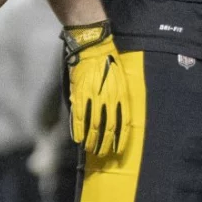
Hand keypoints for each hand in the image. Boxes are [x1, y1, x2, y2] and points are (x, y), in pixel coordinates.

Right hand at [63, 23, 129, 156]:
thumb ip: (119, 98)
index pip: (123, 123)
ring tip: (90, 150)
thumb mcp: (121, 80)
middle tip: (103, 154)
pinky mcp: (80, 94)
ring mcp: (93, 98)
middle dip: (105, 144)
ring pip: (93, 125)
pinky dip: (78, 130)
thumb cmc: (109, 61)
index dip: (120, 139)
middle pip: (108, 128)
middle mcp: (109, 99)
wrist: (93, 46)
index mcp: (121, 95)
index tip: (118, 150)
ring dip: (92, 140)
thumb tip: (118, 115)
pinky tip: (78, 139)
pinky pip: (79, 117)